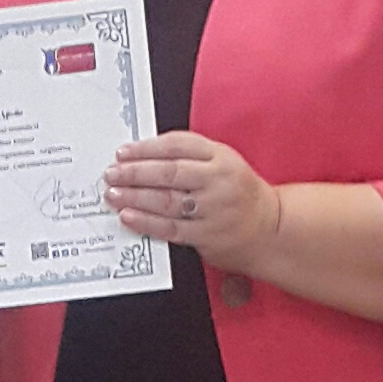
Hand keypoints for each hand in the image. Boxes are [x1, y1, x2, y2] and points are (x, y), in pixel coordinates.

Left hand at [104, 130, 280, 270]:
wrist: (270, 228)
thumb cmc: (238, 193)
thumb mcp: (223, 163)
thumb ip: (189, 157)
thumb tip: (142, 156)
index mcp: (221, 157)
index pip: (178, 146)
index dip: (146, 148)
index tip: (123, 152)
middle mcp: (218, 181)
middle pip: (169, 172)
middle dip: (134, 173)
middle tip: (112, 173)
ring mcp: (213, 209)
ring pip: (167, 200)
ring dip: (135, 197)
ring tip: (113, 194)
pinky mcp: (207, 235)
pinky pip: (170, 228)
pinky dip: (146, 222)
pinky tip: (129, 216)